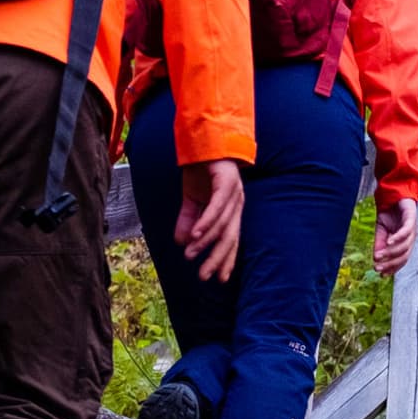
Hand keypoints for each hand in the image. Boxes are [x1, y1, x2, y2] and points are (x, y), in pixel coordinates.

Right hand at [177, 159, 244, 283]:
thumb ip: (189, 219)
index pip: (231, 239)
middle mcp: (237, 203)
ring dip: (205, 241)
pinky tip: (195, 235)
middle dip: (217, 258)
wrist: (202, 139)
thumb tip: (181, 242)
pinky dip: (206, 222)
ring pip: (222, 224)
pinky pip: (216, 206)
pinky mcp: (226, 181)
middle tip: (204, 276)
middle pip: (230, 236)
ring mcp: (234, 192)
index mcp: (231, 209)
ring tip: (189, 255)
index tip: (219, 279)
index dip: (226, 259)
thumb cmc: (201, 169)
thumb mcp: (192, 198)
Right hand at [371, 195, 417, 275]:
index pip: (402, 260)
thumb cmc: (389, 214)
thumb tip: (375, 259)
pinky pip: (406, 231)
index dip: (393, 268)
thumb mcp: (381, 231)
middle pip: (404, 255)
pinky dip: (397, 238)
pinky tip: (388, 242)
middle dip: (391, 264)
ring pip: (405, 246)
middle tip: (377, 268)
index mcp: (405, 242)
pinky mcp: (411, 217)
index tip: (381, 274)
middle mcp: (411, 237)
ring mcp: (413, 228)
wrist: (392, 194)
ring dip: (391, 253)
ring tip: (378, 256)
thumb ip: (380, 243)